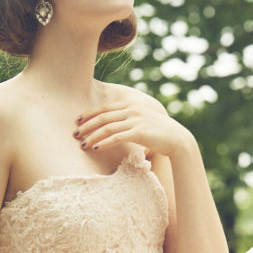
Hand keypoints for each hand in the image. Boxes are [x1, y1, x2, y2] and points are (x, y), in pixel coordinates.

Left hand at [73, 99, 190, 156]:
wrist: (178, 139)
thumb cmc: (160, 132)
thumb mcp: (144, 119)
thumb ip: (130, 118)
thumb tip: (115, 125)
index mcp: (132, 104)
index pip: (105, 107)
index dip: (89, 113)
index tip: (78, 120)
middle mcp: (132, 110)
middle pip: (102, 117)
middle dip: (86, 126)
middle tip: (75, 134)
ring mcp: (136, 120)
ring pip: (107, 128)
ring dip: (92, 136)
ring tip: (83, 144)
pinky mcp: (139, 132)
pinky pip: (116, 138)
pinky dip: (104, 143)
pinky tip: (96, 148)